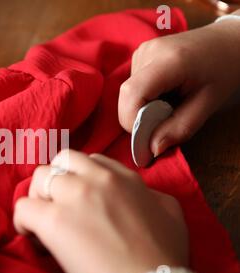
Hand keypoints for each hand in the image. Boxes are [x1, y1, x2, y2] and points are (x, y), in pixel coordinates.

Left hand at [14, 150, 205, 272]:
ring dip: (38, 196)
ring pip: (39, 177)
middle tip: (57, 204)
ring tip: (43, 219)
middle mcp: (98, 179)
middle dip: (56, 180)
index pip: (90, 161)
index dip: (79, 178)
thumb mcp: (169, 212)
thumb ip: (148, 195)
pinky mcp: (54, 221)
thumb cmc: (164, 258)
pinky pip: (23, 207)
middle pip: (61, 161)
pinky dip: (23, 220)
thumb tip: (138, 194)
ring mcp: (74, 196)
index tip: (77, 197)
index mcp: (123, 177)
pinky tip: (32, 235)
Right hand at [118, 14, 239, 156]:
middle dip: (138, 119)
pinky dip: (143, 98)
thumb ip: (179, 128)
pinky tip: (163, 93)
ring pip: (128, 94)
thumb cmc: (223, 71)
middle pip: (127, 96)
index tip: (145, 141)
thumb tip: (151, 149)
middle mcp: (149, 52)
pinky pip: (132, 86)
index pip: (133, 93)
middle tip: (162, 126)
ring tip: (169, 103)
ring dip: (143, 108)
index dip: (132, 120)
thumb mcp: (208, 104)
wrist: (228, 42)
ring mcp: (142, 51)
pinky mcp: (139, 54)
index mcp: (170, 61)